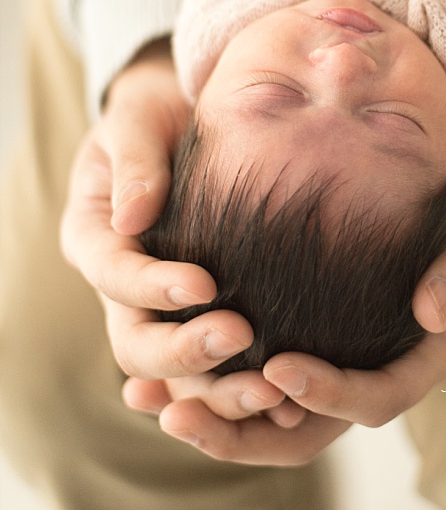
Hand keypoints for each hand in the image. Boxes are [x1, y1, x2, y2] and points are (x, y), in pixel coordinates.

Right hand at [60, 42, 253, 379]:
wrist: (190, 117)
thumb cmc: (159, 111)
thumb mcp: (138, 118)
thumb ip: (135, 159)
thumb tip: (132, 215)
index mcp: (95, 236)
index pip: (113, 275)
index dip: (152, 286)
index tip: (205, 283)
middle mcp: (122, 286)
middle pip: (136, 343)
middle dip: (184, 350)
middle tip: (243, 335)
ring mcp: (161, 308)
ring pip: (175, 375)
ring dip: (217, 389)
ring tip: (270, 388)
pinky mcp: (203, 317)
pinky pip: (215, 370)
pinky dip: (241, 388)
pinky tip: (284, 399)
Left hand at [123, 175, 445, 464]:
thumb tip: (433, 312)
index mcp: (423, 358)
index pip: (377, 397)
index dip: (329, 393)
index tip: (279, 369)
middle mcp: (374, 370)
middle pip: (310, 429)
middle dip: (244, 432)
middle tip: (182, 413)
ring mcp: (340, 358)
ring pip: (275, 415)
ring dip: (215, 415)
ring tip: (152, 400)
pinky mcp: (312, 336)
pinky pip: (261, 375)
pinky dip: (214, 378)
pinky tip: (160, 368)